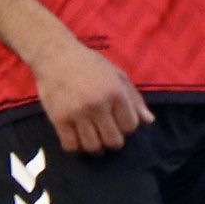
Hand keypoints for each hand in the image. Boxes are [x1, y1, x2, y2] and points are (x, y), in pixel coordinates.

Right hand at [31, 36, 151, 155]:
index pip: (130, 126)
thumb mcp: (117, 75)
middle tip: (106, 133)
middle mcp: (98, 105)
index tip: (118, 121)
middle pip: (114, 141)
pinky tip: (77, 139)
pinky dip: (76, 147)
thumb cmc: (89, 64)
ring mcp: (77, 113)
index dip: (126, 127)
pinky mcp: (59, 119)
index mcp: (115, 93)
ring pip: (93, 147)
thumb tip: (149, 121)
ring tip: (93, 139)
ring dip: (95, 147)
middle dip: (113, 141)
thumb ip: (134, 99)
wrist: (55, 55)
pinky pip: (70, 146)